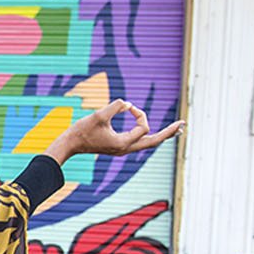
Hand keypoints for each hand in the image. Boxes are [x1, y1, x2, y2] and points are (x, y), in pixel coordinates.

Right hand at [45, 100, 185, 164]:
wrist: (70, 144)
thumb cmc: (82, 130)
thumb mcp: (99, 115)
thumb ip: (116, 106)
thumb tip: (128, 104)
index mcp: (124, 143)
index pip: (143, 127)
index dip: (139, 113)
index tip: (128, 107)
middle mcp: (126, 148)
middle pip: (154, 141)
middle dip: (169, 132)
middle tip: (183, 125)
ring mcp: (123, 149)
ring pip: (149, 143)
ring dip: (162, 135)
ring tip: (177, 130)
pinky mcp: (119, 147)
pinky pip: (140, 142)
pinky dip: (151, 136)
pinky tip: (156, 132)